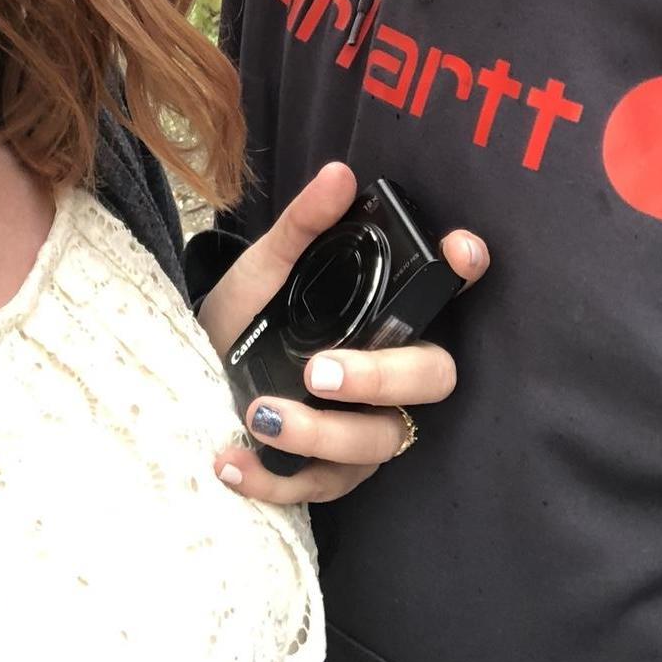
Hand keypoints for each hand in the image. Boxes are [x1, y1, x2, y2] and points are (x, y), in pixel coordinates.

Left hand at [198, 162, 488, 504]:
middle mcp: (388, 372)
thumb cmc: (251, 313)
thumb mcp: (266, 267)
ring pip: (376, 442)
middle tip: (319, 370)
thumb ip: (303, 226)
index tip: (460, 249)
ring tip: (261, 413)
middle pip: (428, 379)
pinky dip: (272, 480)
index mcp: (383, 314)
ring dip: (320, 434)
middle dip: (381, 377)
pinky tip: (230, 461)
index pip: (442, 293)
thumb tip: (338, 174)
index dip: (462, 273)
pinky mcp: (327, 472)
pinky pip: (317, 487)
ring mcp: (363, 425)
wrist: (199, 363)